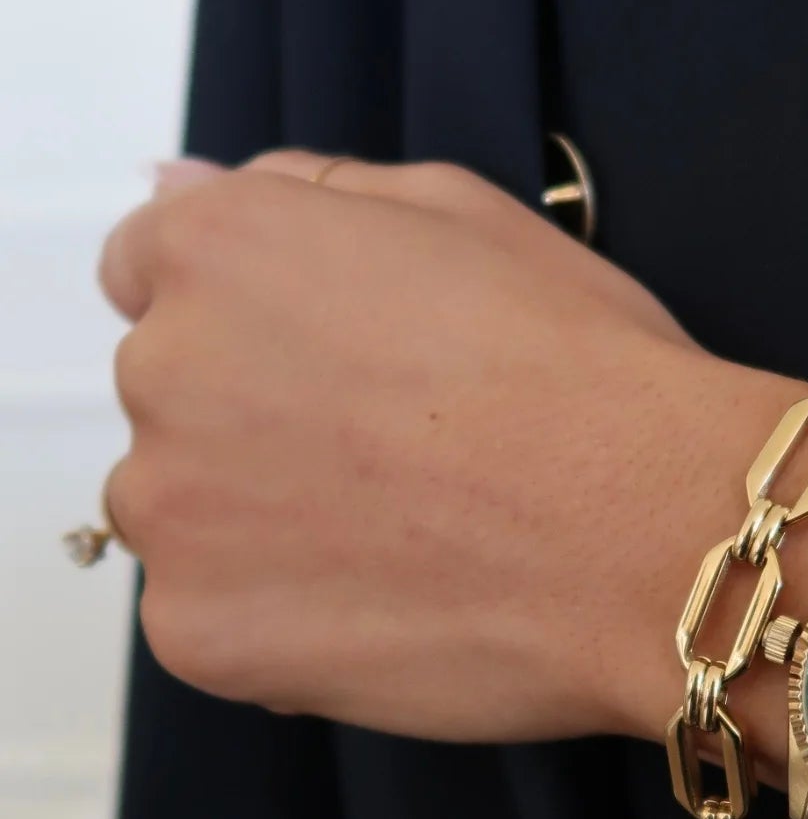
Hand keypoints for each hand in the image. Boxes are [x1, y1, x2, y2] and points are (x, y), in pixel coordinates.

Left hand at [98, 152, 807, 757]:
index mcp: (217, 248)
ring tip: (401, 536)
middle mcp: (161, 367)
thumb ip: (300, 190)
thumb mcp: (460, 212)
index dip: (248, 311)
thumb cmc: (577, 363)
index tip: (327, 358)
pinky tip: (386, 602)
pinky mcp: (196, 633)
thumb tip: (172, 185)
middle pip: (170, 394)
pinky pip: (210, 618)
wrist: (648, 532)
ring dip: (258, 520)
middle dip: (253, 415)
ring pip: (185, 511)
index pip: (148, 268)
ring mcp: (168, 510)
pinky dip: (276, 618)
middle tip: (396, 451)